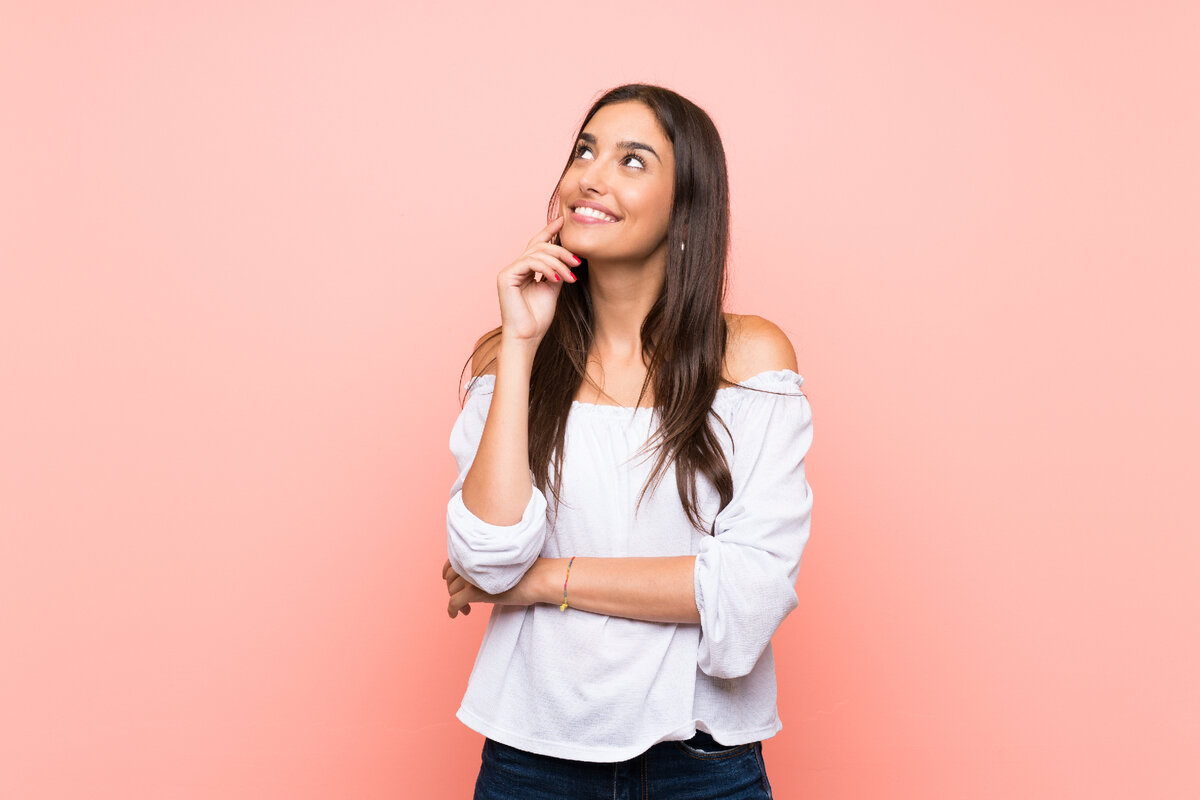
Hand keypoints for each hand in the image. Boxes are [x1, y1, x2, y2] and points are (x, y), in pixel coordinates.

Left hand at [442, 559, 542, 618]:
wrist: (538, 578)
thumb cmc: (529, 571)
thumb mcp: (504, 563)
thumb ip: (488, 564)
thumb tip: (479, 575)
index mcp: (479, 552)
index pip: (452, 560)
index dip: (448, 571)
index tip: (448, 579)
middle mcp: (472, 562)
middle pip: (451, 577)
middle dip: (452, 588)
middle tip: (461, 598)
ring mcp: (472, 576)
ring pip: (451, 590)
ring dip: (455, 600)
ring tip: (467, 609)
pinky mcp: (475, 592)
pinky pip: (454, 603)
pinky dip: (452, 610)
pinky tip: (456, 615)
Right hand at [496, 215, 579, 342]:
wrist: (527, 337)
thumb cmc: (538, 318)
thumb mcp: (553, 288)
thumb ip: (557, 270)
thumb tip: (566, 255)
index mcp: (525, 270)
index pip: (537, 245)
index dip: (549, 231)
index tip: (563, 221)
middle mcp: (515, 268)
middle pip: (539, 246)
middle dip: (561, 250)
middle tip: (578, 261)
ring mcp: (509, 271)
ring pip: (536, 253)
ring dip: (558, 262)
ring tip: (571, 276)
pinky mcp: (506, 276)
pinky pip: (530, 262)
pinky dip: (547, 268)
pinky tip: (557, 278)